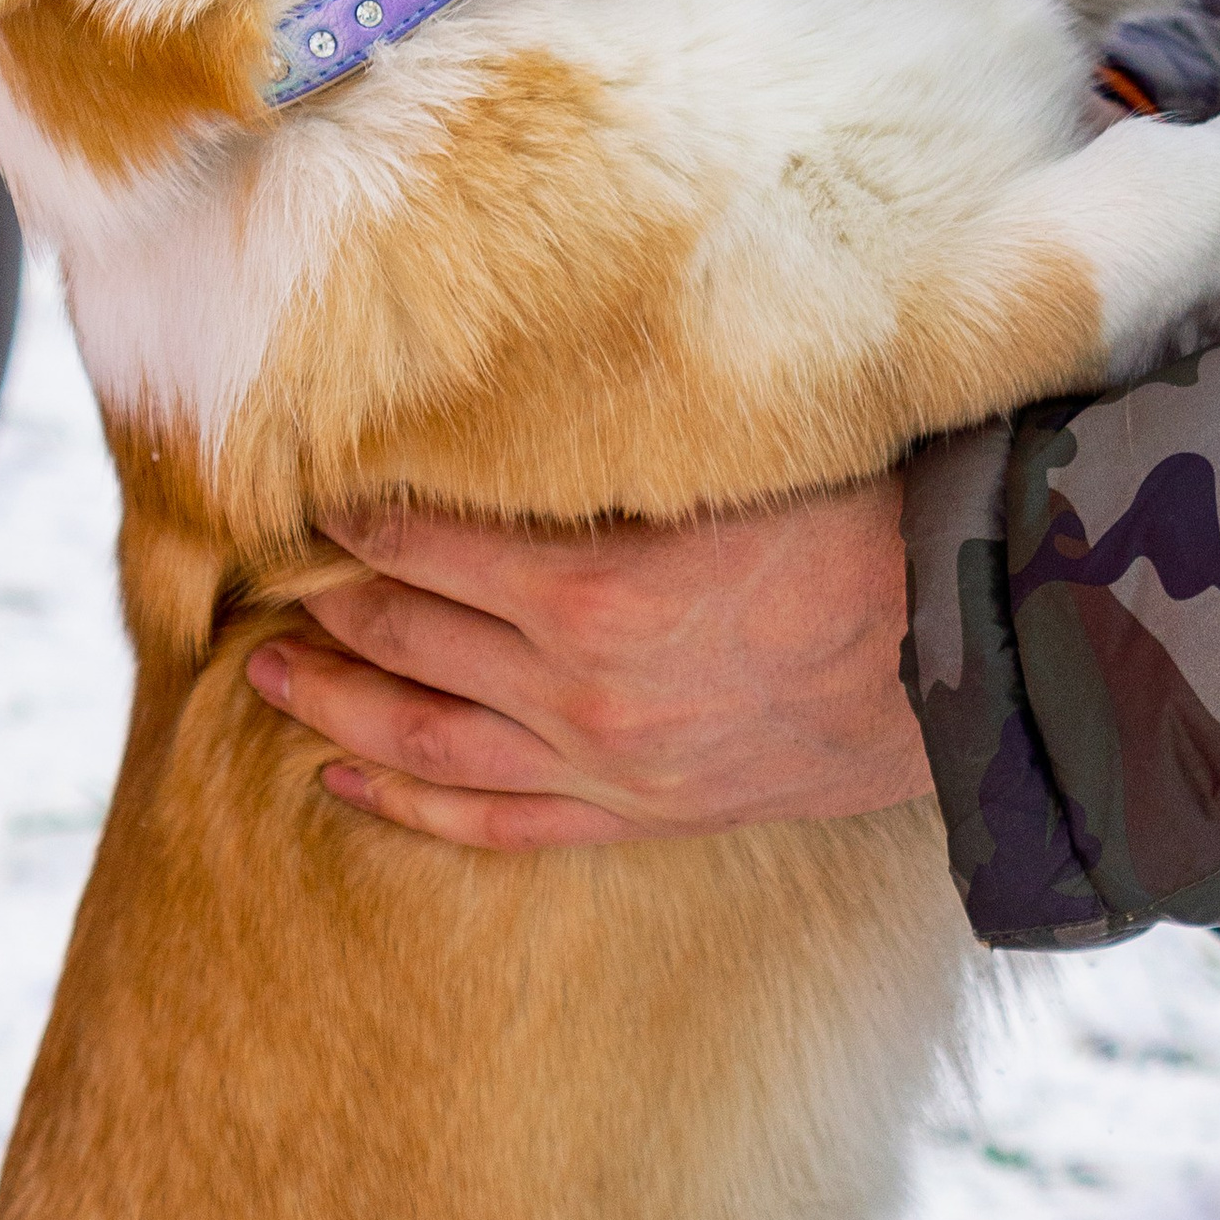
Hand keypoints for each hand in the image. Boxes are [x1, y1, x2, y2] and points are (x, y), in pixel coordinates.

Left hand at [245, 477, 932, 848]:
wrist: (960, 654)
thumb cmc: (862, 523)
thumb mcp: (731, 459)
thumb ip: (624, 450)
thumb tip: (541, 396)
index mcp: (590, 586)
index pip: (423, 541)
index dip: (359, 512)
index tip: (315, 484)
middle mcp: (573, 686)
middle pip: (403, 638)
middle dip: (323, 604)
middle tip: (259, 575)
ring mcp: (600, 761)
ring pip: (423, 739)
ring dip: (333, 705)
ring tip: (266, 676)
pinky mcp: (637, 813)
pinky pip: (492, 822)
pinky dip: (410, 804)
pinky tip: (348, 780)